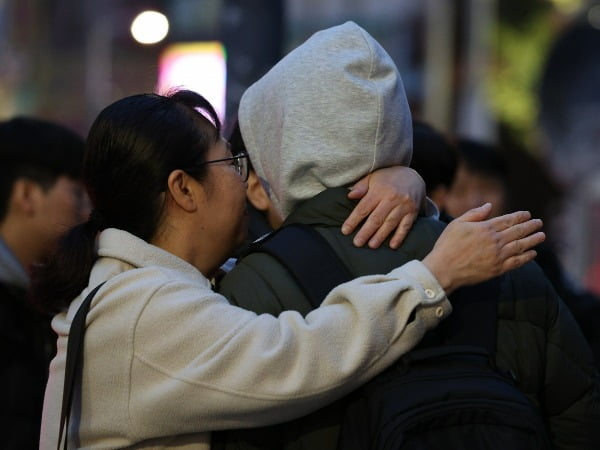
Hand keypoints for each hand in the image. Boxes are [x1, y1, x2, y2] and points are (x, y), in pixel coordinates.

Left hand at [341, 167, 425, 248]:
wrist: (414, 176)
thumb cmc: (388, 179)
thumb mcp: (373, 177)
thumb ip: (361, 186)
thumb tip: (350, 196)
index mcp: (379, 190)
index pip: (364, 207)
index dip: (353, 220)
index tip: (345, 231)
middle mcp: (392, 198)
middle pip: (376, 218)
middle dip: (366, 232)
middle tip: (357, 243)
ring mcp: (404, 206)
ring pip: (390, 223)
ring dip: (380, 236)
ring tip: (371, 245)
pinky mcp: (413, 212)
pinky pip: (406, 226)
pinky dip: (399, 236)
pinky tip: (393, 246)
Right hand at [422, 203, 544, 293]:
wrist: (444, 269)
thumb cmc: (447, 245)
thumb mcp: (457, 224)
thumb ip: (474, 214)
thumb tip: (489, 206)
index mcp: (485, 228)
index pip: (508, 220)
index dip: (520, 216)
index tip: (528, 214)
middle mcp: (495, 241)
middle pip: (518, 231)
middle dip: (530, 226)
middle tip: (539, 223)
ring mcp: (498, 256)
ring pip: (521, 246)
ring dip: (533, 240)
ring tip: (541, 236)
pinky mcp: (498, 269)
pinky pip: (517, 262)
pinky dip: (527, 257)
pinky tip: (533, 253)